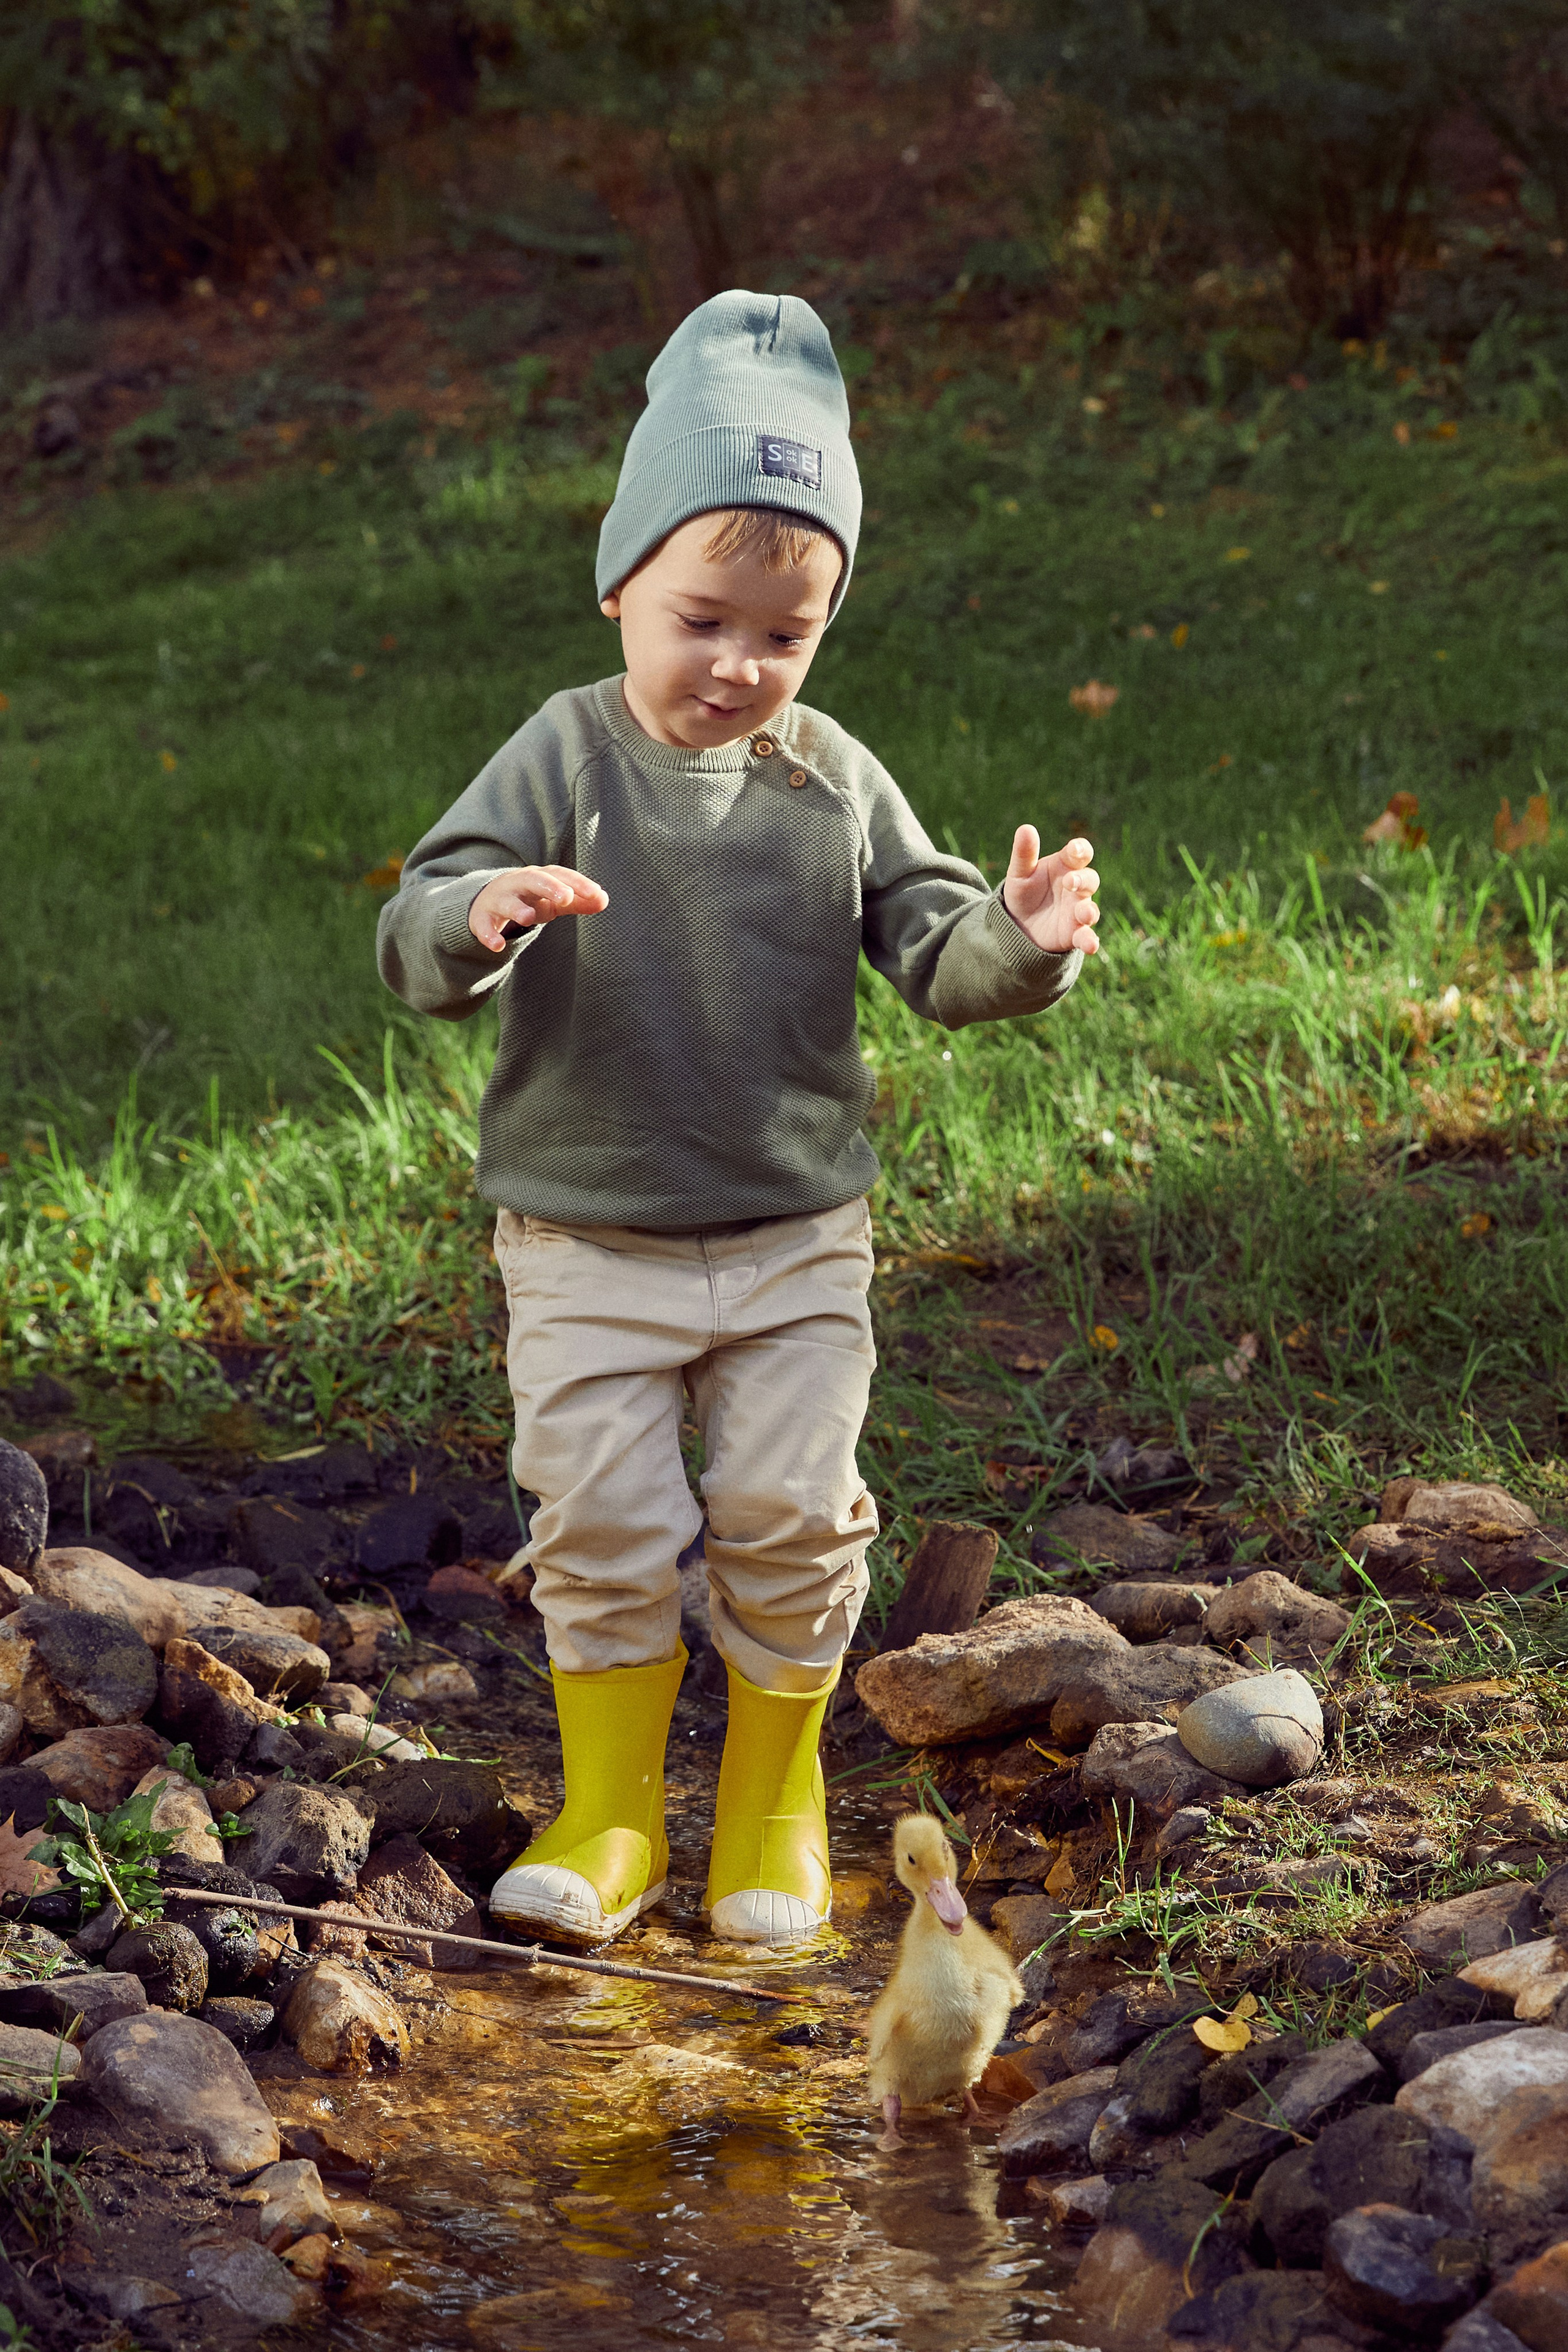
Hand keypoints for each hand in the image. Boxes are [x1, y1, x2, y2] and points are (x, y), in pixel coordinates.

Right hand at [467, 865, 608, 951]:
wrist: (486, 900)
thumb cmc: (529, 899)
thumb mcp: (553, 900)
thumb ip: (577, 901)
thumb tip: (604, 900)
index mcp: (539, 878)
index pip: (560, 875)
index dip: (578, 883)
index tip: (596, 893)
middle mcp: (518, 884)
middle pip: (533, 880)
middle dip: (548, 887)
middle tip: (566, 897)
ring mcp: (498, 900)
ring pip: (506, 902)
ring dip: (517, 908)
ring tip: (528, 918)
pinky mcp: (481, 918)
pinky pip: (483, 926)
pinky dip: (489, 935)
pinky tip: (497, 946)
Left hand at [1001, 828, 1100, 955]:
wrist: (1017, 925)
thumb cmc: (1024, 892)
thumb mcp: (1019, 873)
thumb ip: (1024, 853)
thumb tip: (1026, 828)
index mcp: (1065, 866)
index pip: (1080, 853)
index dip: (1081, 850)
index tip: (1075, 851)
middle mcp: (1076, 887)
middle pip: (1090, 879)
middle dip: (1083, 880)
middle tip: (1070, 882)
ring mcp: (1077, 911)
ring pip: (1090, 909)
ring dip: (1090, 911)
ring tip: (1084, 914)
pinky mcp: (1074, 933)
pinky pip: (1086, 936)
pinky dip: (1090, 940)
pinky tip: (1091, 945)